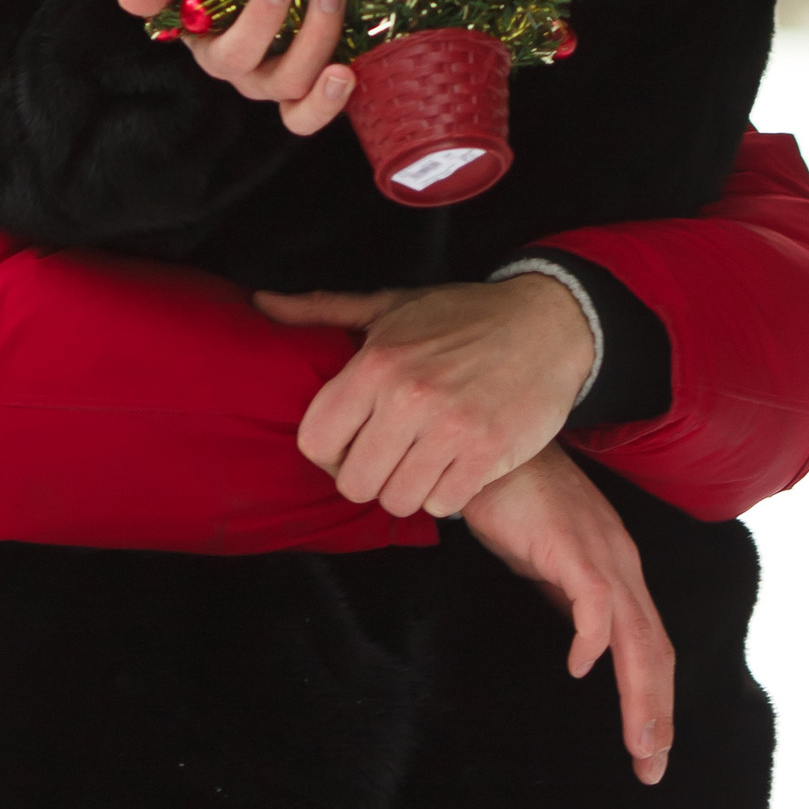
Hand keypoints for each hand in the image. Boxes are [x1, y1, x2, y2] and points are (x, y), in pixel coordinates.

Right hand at [115, 0, 352, 138]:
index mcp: (216, 52)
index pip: (231, 54)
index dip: (258, 26)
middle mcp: (249, 76)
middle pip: (274, 80)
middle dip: (305, 37)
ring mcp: (282, 83)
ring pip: (298, 94)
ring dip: (324, 54)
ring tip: (337, 5)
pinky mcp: (314, 83)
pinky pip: (314, 112)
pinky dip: (331, 102)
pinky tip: (347, 74)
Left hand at [253, 275, 595, 519]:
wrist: (547, 323)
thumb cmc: (462, 315)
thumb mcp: (392, 306)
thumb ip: (323, 310)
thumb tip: (261, 304)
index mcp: (377, 362)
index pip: (317, 441)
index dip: (329, 450)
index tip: (351, 442)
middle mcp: (408, 397)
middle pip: (354, 481)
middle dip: (368, 475)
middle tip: (390, 455)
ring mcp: (450, 429)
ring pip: (397, 499)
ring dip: (407, 487)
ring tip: (422, 460)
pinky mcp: (488, 454)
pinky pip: (443, 504)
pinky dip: (445, 492)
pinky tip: (453, 465)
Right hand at [462, 445, 673, 787]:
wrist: (489, 450)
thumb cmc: (515, 503)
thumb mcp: (550, 564)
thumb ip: (572, 600)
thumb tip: (585, 648)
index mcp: (619, 571)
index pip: (651, 645)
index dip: (655, 699)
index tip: (649, 748)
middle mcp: (622, 564)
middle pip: (655, 648)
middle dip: (658, 712)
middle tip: (651, 766)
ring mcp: (600, 552)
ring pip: (635, 635)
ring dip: (640, 693)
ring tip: (638, 742)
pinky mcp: (570, 543)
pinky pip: (593, 598)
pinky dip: (592, 638)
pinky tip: (579, 668)